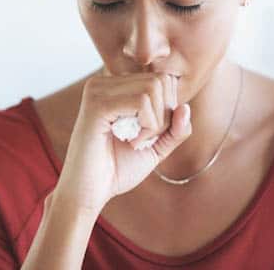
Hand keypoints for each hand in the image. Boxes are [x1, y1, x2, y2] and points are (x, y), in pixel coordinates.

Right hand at [54, 72, 191, 212]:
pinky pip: (141, 102)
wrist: (87, 194)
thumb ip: (175, 129)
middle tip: (146, 139)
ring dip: (156, 122)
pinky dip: (148, 126)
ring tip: (137, 142)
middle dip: (165, 114)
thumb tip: (186, 107)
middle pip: (160, 80)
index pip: (162, 79)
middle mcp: (104, 82)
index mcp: (115, 86)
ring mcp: (98, 90)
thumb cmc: (117, 170)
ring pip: (153, 88)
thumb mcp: (156, 147)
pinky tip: (132, 142)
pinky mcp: (97, 104)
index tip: (150, 134)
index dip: (168, 109)